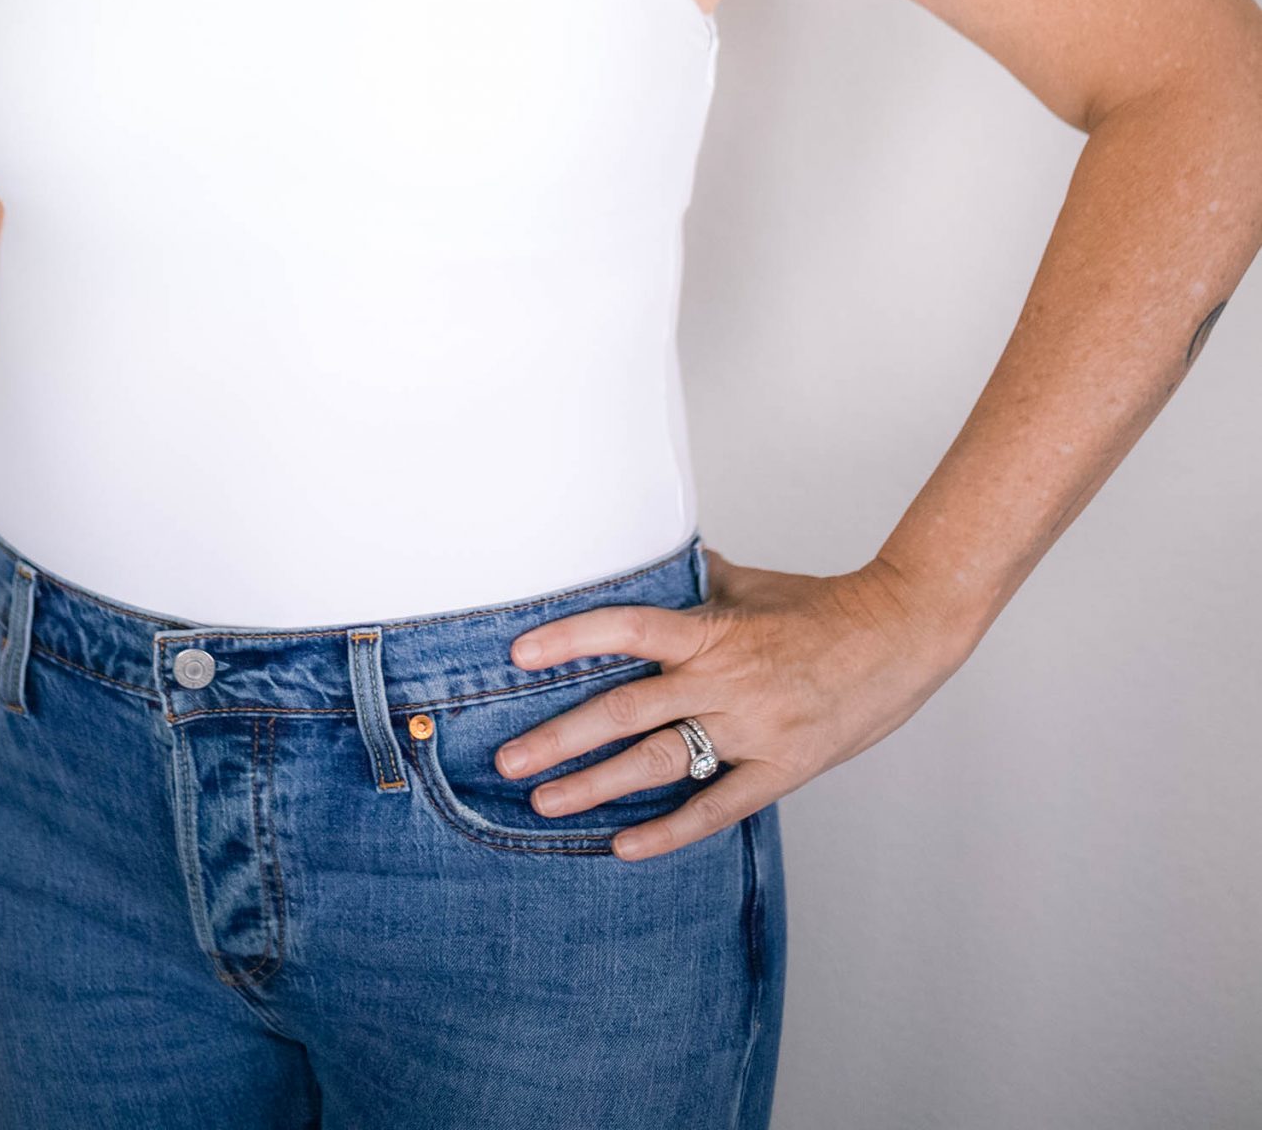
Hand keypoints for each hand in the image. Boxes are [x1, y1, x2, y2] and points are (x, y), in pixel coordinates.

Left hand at [493, 547, 967, 860]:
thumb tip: (653, 561)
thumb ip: (696, 580)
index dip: (569, 640)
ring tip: (544, 800)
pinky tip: (625, 845)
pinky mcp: (780, 769)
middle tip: (506, 758)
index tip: (518, 656)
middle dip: (558, 737)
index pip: (625, 630)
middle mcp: (723, 682)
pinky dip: (668, 830)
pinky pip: (715, 808)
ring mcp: (751, 731)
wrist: (900, 635)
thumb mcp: (752, 584)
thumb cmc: (822, 606)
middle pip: (624, 712)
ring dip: (595, 784)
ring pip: (658, 762)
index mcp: (712, 630)